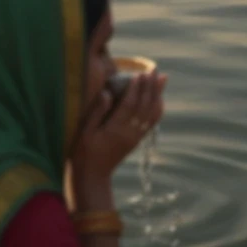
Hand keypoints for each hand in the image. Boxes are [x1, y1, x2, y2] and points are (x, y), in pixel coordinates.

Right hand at [70, 71, 166, 185]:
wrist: (93, 176)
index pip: (129, 105)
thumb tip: (107, 93)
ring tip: (163, 79)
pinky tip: (159, 99)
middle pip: (144, 107)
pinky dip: (157, 110)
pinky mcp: (136, 141)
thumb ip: (96, 112)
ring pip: (151, 114)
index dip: (135, 89)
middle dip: (150, 87)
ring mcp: (135, 138)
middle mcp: (129, 133)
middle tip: (154, 70)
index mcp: (115, 129)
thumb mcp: (85, 132)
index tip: (139, 74)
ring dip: (157, 95)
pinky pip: (151, 123)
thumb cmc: (84, 152)